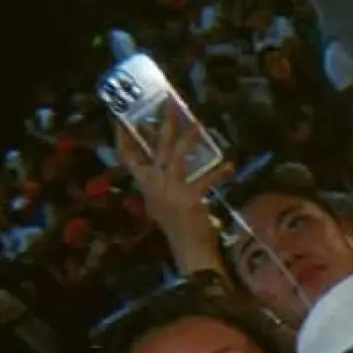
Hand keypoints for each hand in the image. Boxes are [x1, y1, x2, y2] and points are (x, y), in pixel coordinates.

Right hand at [115, 107, 229, 235]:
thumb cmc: (177, 227)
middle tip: (170, 102)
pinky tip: (230, 165)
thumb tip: (167, 164)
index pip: (128, 156)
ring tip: (199, 123)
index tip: (123, 117)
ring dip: (188, 137)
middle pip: (156, 147)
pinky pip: (205, 178)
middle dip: (164, 123)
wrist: (188, 249)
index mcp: (145, 184)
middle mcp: (154, 184)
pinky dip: (219, 171)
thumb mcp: (160, 204)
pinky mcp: (190, 197)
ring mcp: (170, 190)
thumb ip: (160, 185)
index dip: (124, 136)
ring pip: (177, 155)